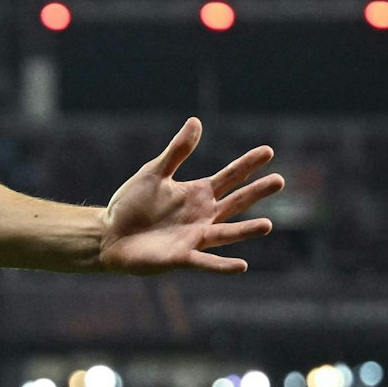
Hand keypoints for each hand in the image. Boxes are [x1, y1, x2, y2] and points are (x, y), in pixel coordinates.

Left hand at [99, 118, 284, 274]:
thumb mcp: (154, 173)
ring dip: (246, 231)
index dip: (248, 164)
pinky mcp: (181, 257)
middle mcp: (203, 216)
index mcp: (198, 194)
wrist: (108, 235)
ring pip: (226, 233)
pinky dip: (223, 265)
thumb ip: (177, 152)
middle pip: (236, 202)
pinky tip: (241, 265)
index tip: (268, 151)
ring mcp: (194, 238)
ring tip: (267, 225)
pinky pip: (206, 262)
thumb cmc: (131, 205)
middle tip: (279, 181)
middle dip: (256, 192)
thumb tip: (196, 121)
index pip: (230, 177)